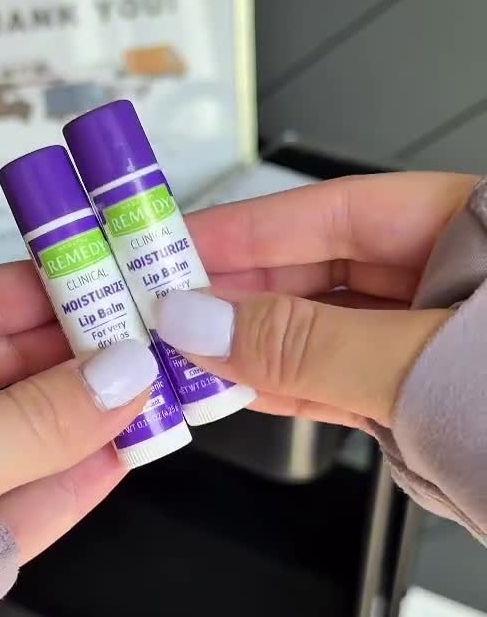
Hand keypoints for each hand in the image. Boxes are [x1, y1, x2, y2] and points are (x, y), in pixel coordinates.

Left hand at [0, 263, 156, 555]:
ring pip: (12, 441)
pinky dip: (72, 483)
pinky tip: (117, 456)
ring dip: (83, 419)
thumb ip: (21, 424)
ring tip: (147, 393)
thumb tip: (110, 377)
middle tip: (138, 338)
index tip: (87, 281)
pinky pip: (19, 506)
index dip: (16, 294)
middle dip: (64, 356)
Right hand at [156, 172, 475, 430]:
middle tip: (161, 311)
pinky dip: (291, 388)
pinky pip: (349, 385)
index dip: (247, 229)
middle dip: (238, 295)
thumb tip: (204, 321)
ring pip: (329, 334)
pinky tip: (237, 387)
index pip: (336, 210)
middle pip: (324, 272)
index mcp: (473, 230)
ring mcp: (446, 345)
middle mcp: (458, 279)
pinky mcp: (436, 405)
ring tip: (182, 354)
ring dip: (254, 348)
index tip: (171, 246)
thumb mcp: (427, 367)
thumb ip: (311, 346)